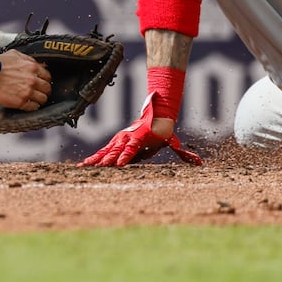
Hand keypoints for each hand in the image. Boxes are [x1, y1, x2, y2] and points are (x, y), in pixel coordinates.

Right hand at [0, 49, 51, 110]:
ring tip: (34, 99)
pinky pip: (33, 107)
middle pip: (47, 88)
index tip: (41, 82)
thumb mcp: (14, 54)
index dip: (44, 79)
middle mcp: (32, 80)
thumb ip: (28, 59)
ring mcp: (27, 91)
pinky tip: (28, 104)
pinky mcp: (20, 102)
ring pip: (43, 99)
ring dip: (39, 99)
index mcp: (32, 67)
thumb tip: (39, 63)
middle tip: (39, 91)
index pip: (47, 76)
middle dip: (44, 90)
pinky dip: (32, 106)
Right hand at [82, 95, 202, 166]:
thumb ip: (183, 153)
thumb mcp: (171, 141)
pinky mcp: (115, 142)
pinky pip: (103, 151)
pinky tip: (82, 166)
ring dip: (95, 160)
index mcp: (139, 138)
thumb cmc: (163, 131)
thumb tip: (199, 163)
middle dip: (106, 160)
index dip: (126, 157)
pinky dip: (93, 158)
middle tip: (97, 168)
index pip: (132, 149)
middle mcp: (126, 138)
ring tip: (82, 167)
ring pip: (106, 151)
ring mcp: (119, 139)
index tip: (120, 164)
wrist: (155, 113)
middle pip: (115, 150)